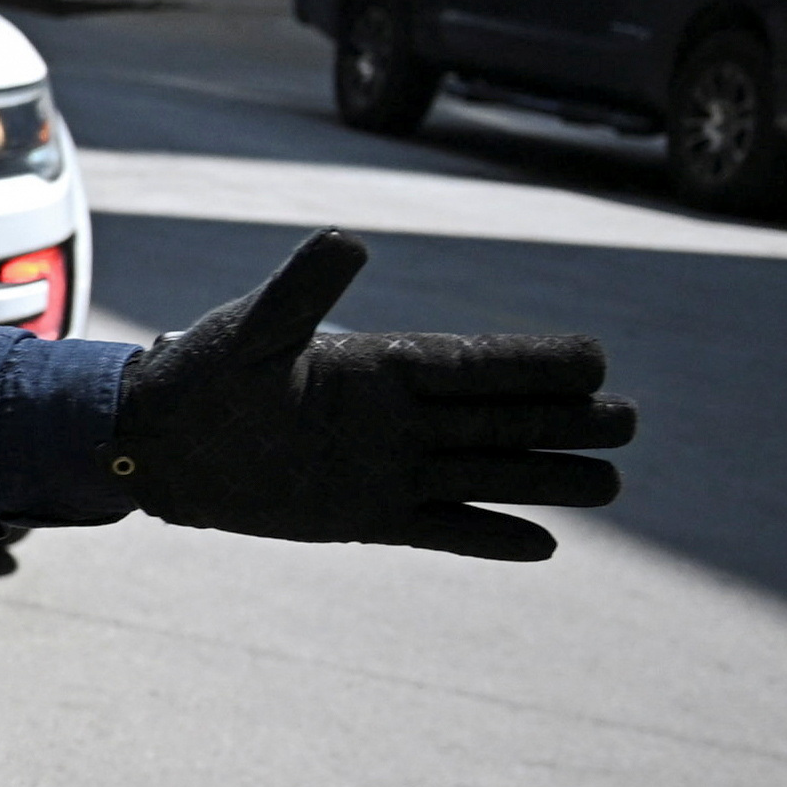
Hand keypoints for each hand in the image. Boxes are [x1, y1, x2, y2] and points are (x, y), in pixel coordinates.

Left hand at [112, 230, 632, 561]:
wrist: (156, 445)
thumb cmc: (197, 376)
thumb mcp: (249, 333)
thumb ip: (300, 294)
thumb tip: (346, 241)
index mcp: (378, 365)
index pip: (472, 362)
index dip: (533, 361)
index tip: (595, 359)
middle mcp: (396, 416)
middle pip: (498, 416)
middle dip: (563, 419)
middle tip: (629, 420)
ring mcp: (386, 467)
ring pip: (484, 473)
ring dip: (544, 480)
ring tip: (610, 486)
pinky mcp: (365, 514)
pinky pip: (440, 526)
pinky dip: (487, 537)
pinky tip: (543, 545)